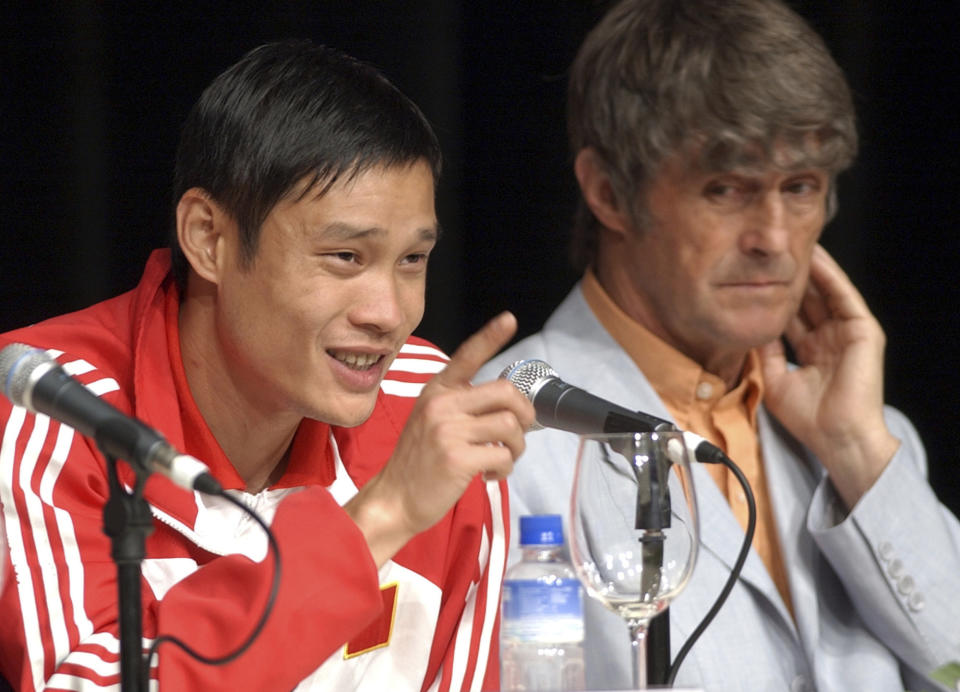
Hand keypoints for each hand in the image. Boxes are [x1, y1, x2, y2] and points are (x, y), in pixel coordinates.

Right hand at [345, 311, 534, 565]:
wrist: (394, 498)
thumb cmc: (419, 462)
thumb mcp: (431, 420)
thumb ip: (461, 406)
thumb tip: (507, 404)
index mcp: (436, 391)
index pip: (467, 356)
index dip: (491, 336)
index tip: (509, 319)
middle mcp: (441, 404)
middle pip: (506, 391)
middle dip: (525, 413)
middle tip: (520, 433)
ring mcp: (448, 430)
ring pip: (510, 425)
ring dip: (516, 446)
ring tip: (501, 458)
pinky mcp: (457, 457)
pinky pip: (503, 455)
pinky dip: (504, 468)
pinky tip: (488, 474)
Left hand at [759, 245, 898, 508]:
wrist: (836, 437)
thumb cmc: (808, 418)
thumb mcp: (775, 378)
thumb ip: (765, 351)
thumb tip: (748, 326)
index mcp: (812, 350)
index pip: (792, 314)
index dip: (774, 294)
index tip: (754, 275)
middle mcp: (830, 337)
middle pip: (807, 299)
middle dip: (790, 276)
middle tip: (771, 251)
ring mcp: (847, 333)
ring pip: (826, 292)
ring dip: (810, 269)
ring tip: (792, 244)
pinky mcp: (863, 331)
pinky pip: (844, 297)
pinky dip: (830, 277)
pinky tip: (816, 259)